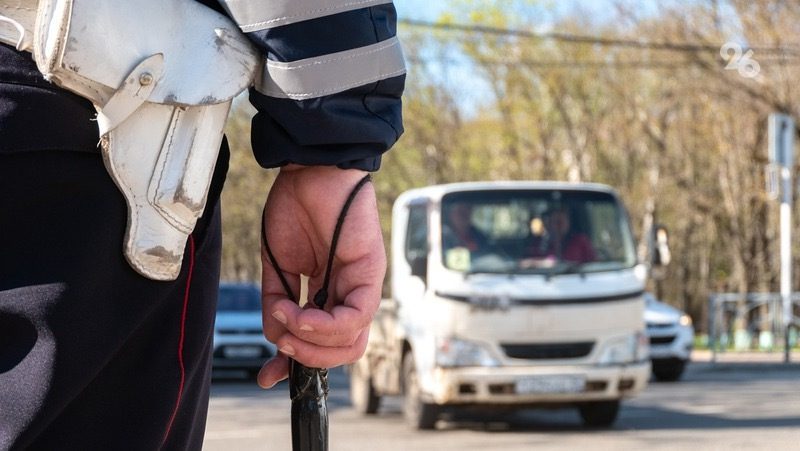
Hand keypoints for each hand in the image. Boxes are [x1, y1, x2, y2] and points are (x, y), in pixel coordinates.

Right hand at [257, 165, 384, 388]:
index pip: (323, 343)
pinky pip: (355, 317)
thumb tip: (276, 337)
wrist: (307, 169)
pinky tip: (298, 312)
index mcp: (330, 293)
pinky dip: (323, 325)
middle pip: (344, 351)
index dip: (297, 363)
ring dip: (311, 342)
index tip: (267, 375)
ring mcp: (364, 284)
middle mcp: (350, 293)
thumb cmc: (294, 208)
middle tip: (281, 346)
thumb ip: (278, 304)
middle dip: (309, 359)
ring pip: (352, 342)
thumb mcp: (277, 267)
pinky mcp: (372, 271)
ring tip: (285, 319)